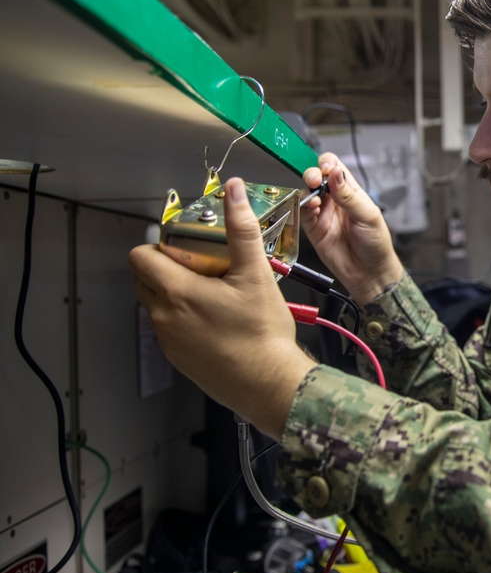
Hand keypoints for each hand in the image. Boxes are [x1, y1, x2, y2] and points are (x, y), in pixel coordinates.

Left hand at [129, 177, 314, 438]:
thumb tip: (232, 189)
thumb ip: (240, 229)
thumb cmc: (262, 329)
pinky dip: (182, 318)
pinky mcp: (177, 359)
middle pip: (143, 279)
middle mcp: (162, 316)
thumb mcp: (254, 273)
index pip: (139, 256)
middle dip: (164, 267)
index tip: (187, 247)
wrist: (268, 383)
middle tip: (201, 267)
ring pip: (155, 305)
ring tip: (212, 293)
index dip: (157, 245)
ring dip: (172, 293)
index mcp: (175, 291)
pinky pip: (168, 329)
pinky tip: (215, 322)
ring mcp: (167, 341)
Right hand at [301, 153, 403, 304]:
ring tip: (316, 199)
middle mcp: (335, 200)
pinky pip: (303, 212)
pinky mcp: (314, 228)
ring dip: (308, 190)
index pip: (335, 168)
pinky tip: (313, 209)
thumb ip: (349, 195)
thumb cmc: (376, 243)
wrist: (369, 272)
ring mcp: (323, 213)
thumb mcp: (368, 215)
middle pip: (317, 177)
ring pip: (307, 192)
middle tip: (316, 179)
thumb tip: (336, 173)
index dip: (328, 164)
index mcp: (351, 191)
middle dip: (313, 173)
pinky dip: (304, 207)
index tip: (327, 168)